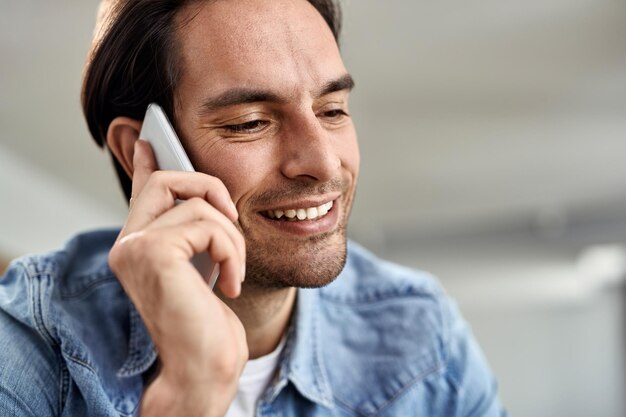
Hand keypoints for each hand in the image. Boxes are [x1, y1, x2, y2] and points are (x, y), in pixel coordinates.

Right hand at [108, 140, 247, 416]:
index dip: (150, 161)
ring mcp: (134, 248)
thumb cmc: (208, 326)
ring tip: (232, 272)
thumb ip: (196, 233)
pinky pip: (208, 223)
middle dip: (213, 190)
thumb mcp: (205, 268)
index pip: (143, 189)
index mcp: (140, 245)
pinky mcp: (152, 254)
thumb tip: (202, 199)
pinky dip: (231, 251)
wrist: (204, 369)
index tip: (150, 137)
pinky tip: (228, 284)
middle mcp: (128, 244)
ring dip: (232, 237)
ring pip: (198, 202)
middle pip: (169, 179)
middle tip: (231, 226)